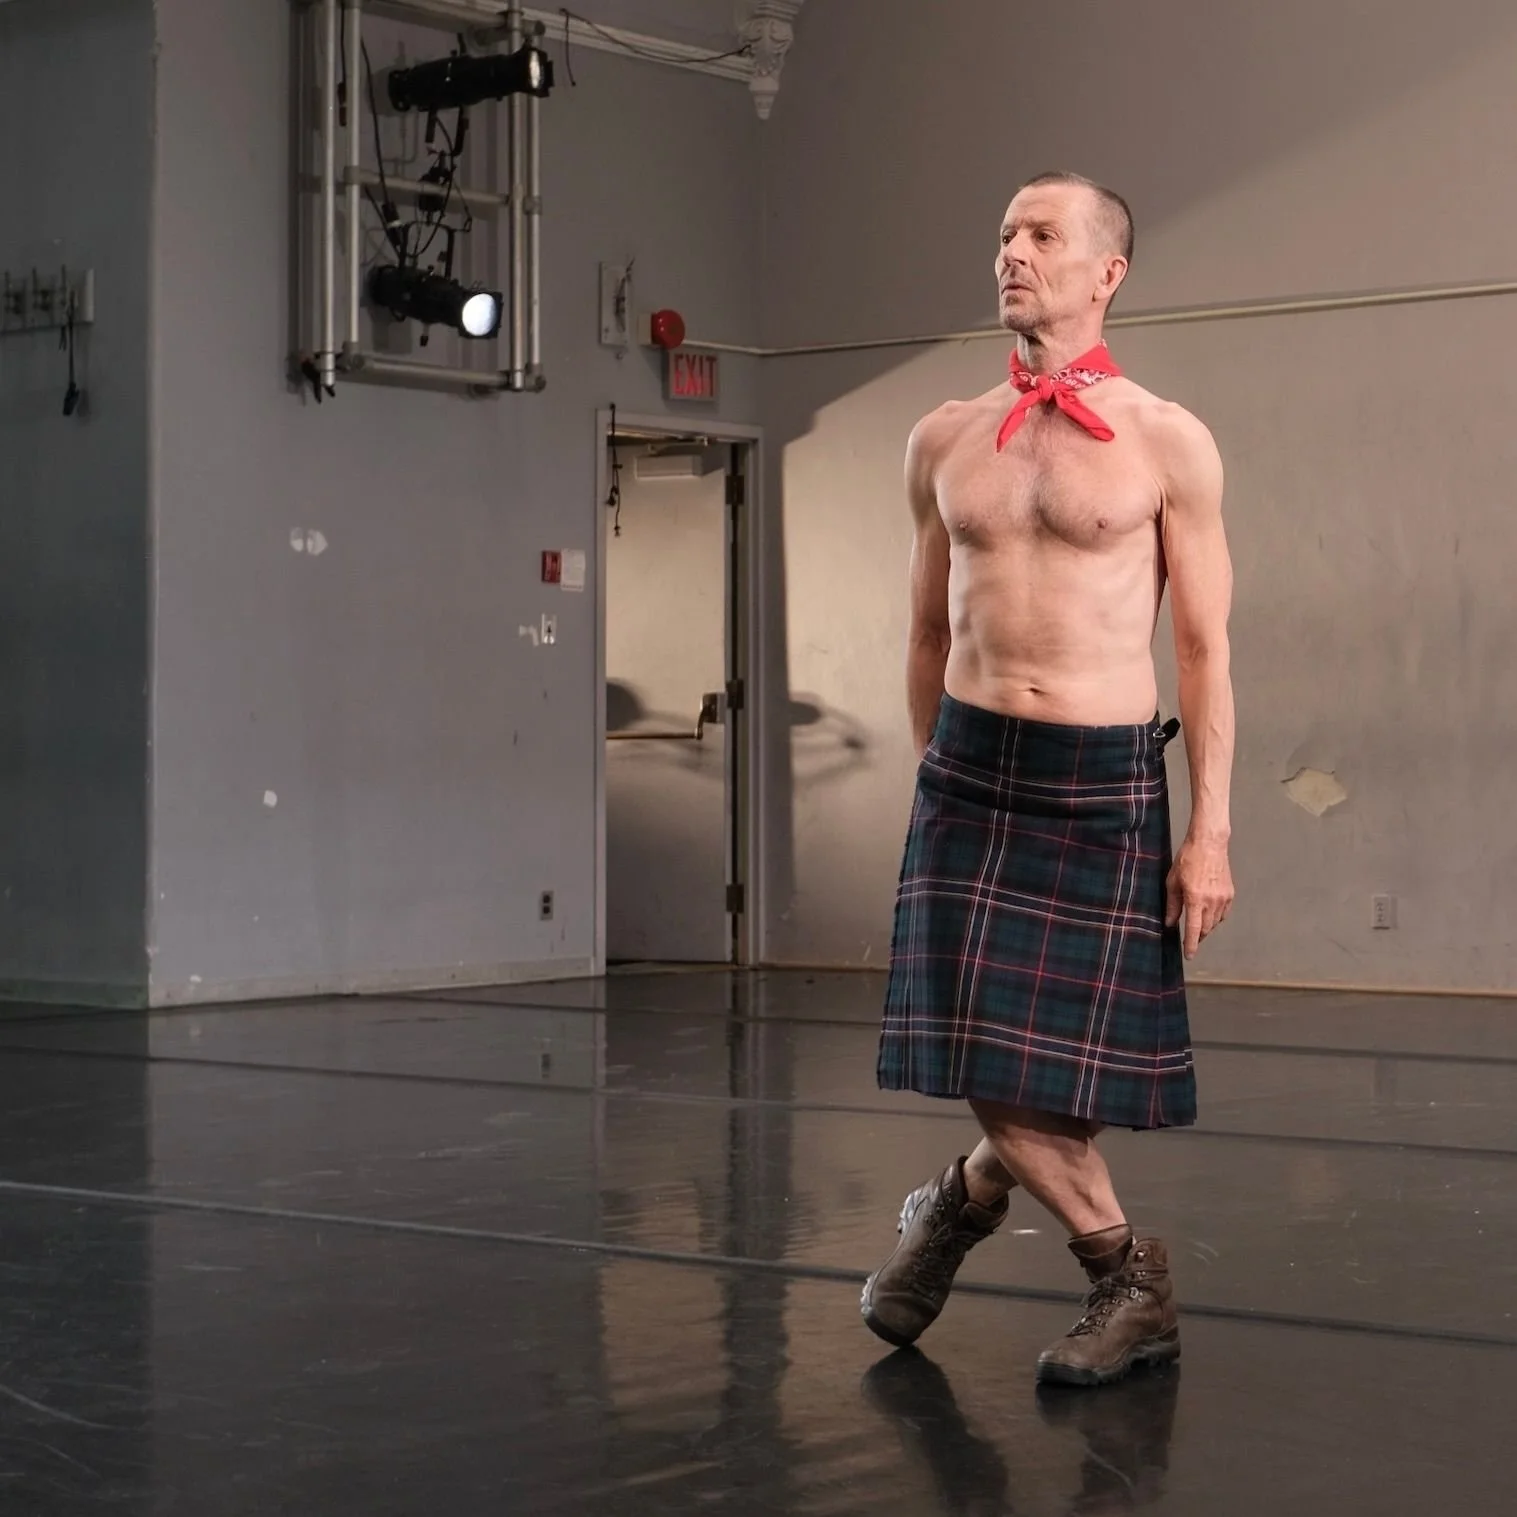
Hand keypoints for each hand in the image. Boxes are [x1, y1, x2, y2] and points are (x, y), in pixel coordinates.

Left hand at [1165, 836, 1233, 958]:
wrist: (1209, 844)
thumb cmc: (1188, 860)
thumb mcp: (1173, 882)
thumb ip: (1172, 905)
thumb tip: (1170, 922)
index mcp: (1195, 899)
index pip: (1194, 929)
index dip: (1191, 945)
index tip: (1189, 955)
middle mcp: (1212, 901)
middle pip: (1205, 929)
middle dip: (1197, 936)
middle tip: (1190, 938)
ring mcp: (1223, 898)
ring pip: (1215, 923)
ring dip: (1206, 927)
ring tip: (1197, 923)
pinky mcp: (1230, 894)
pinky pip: (1223, 914)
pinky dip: (1215, 918)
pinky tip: (1207, 913)